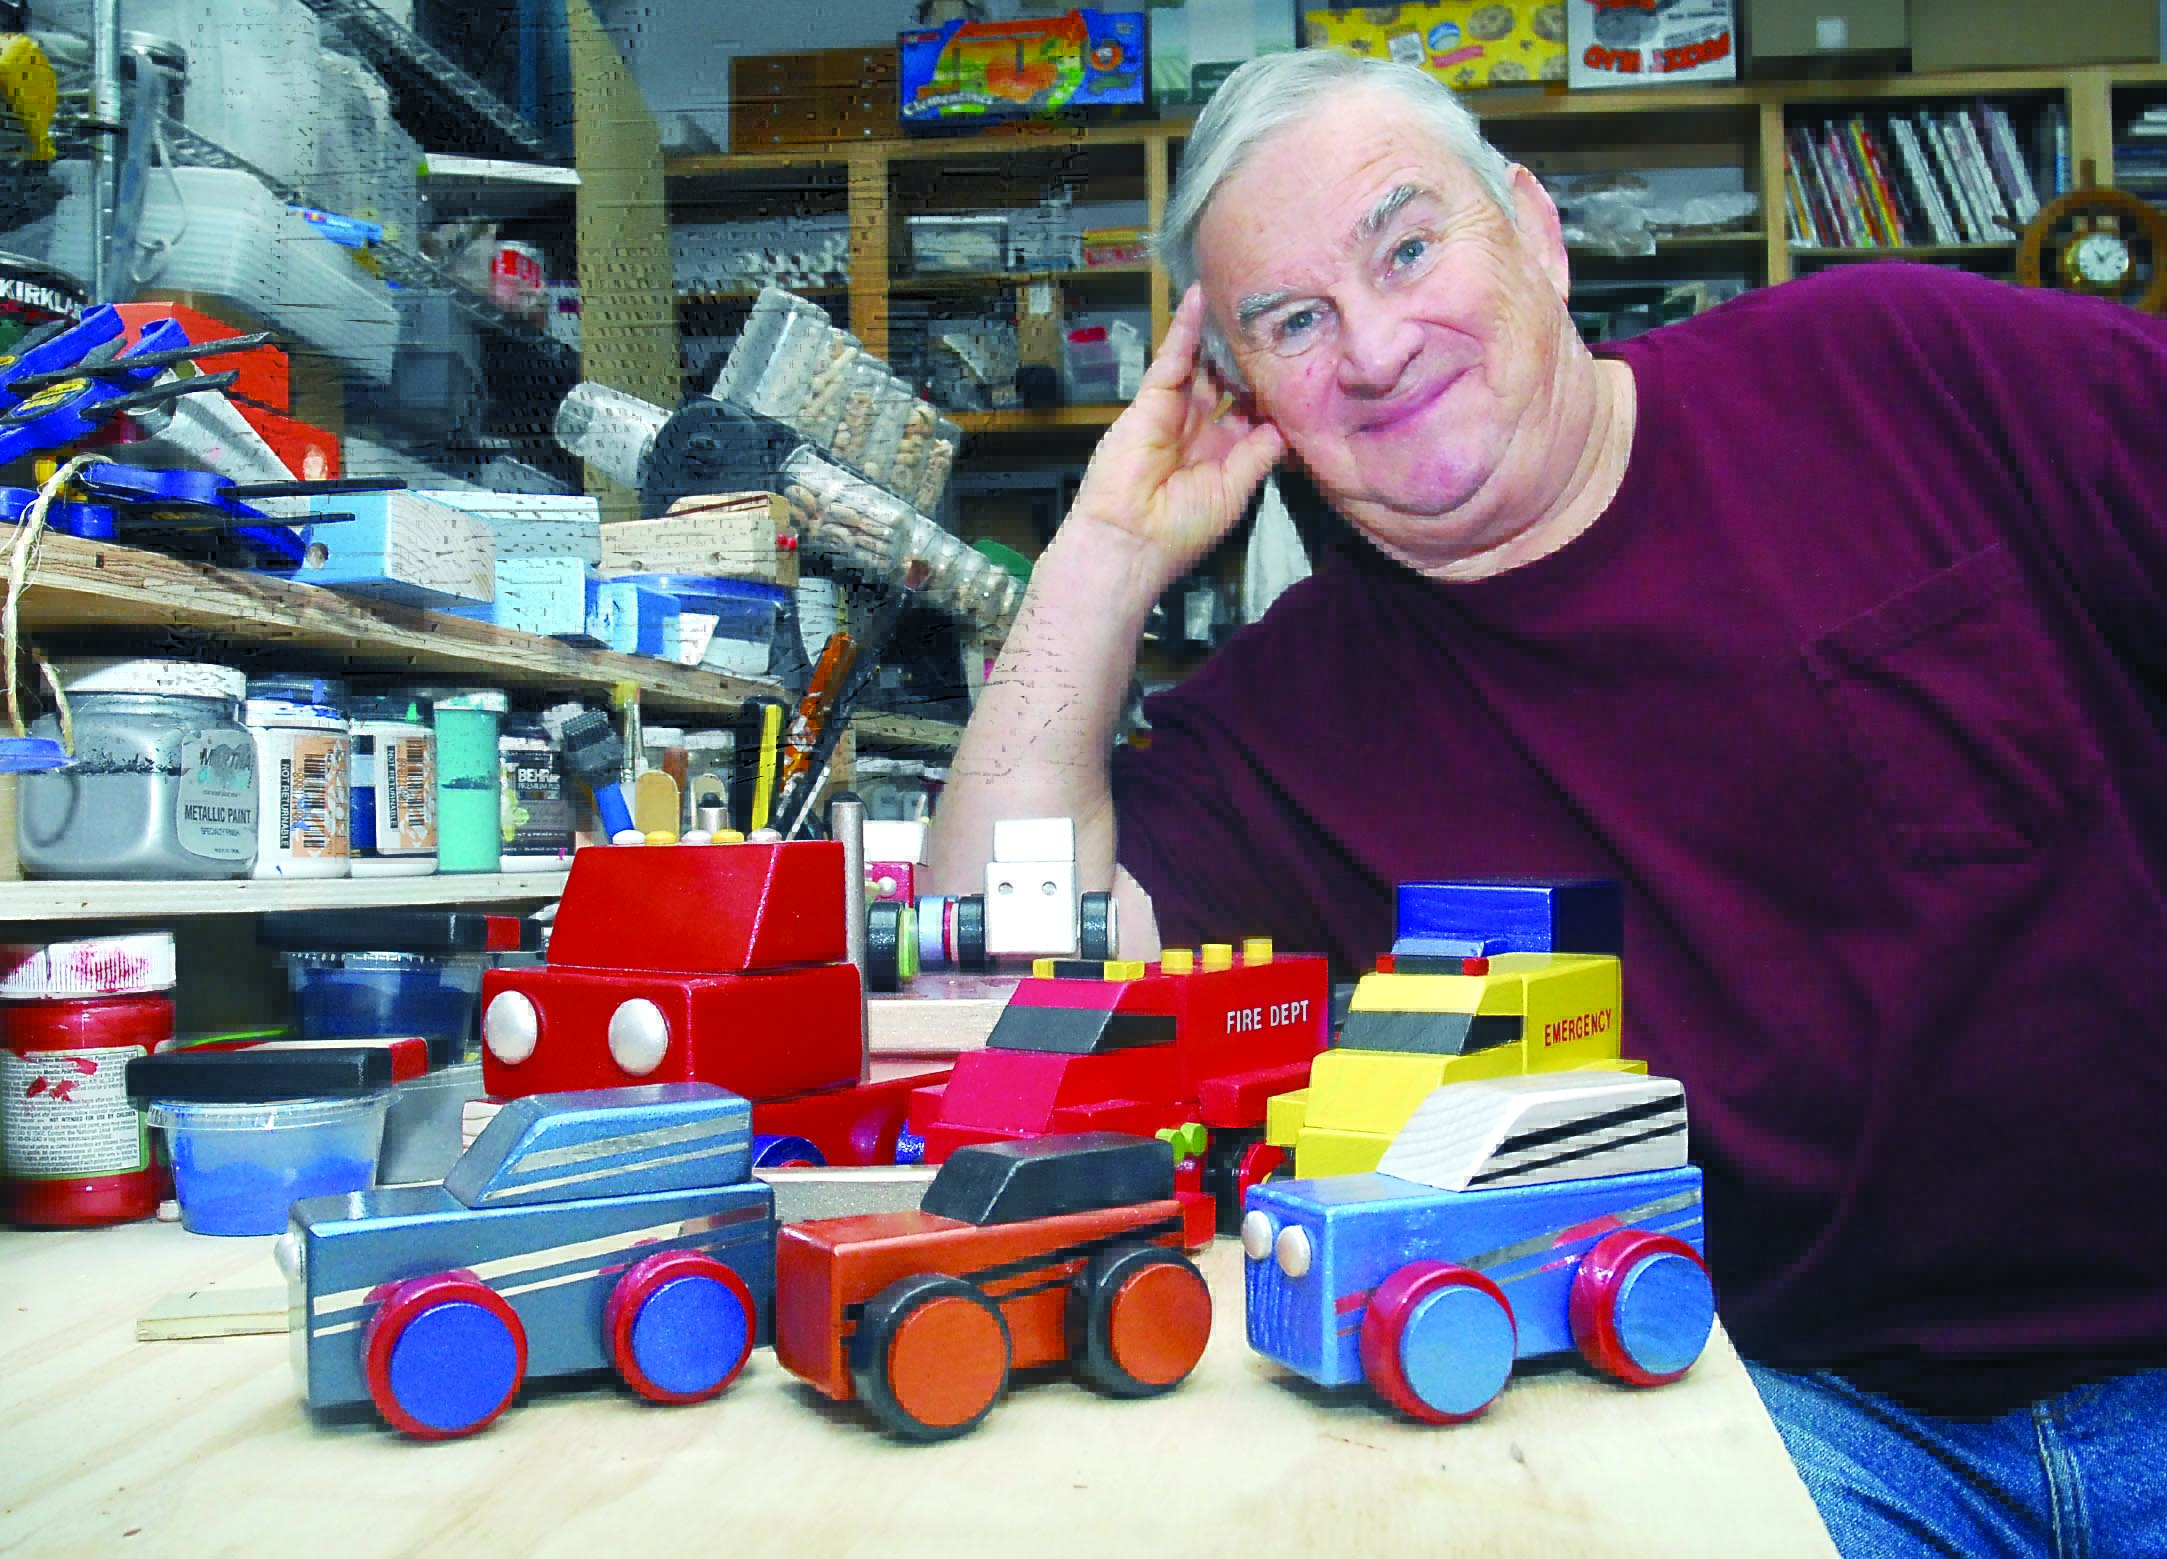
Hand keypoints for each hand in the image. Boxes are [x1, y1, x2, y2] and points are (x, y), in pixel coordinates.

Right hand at [1064, 285, 1286, 583]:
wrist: (1130, 540)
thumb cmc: (1184, 528)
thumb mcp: (1235, 490)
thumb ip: (1260, 452)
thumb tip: (1285, 422)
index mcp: (1224, 457)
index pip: (1251, 412)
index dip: (1269, 389)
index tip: (1296, 361)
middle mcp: (1201, 431)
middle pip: (1228, 383)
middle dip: (1245, 358)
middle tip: (1272, 321)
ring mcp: (1175, 414)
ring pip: (1201, 365)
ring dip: (1216, 334)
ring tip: (1237, 294)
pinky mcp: (1150, 401)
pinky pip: (1173, 359)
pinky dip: (1185, 329)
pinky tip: (1199, 299)